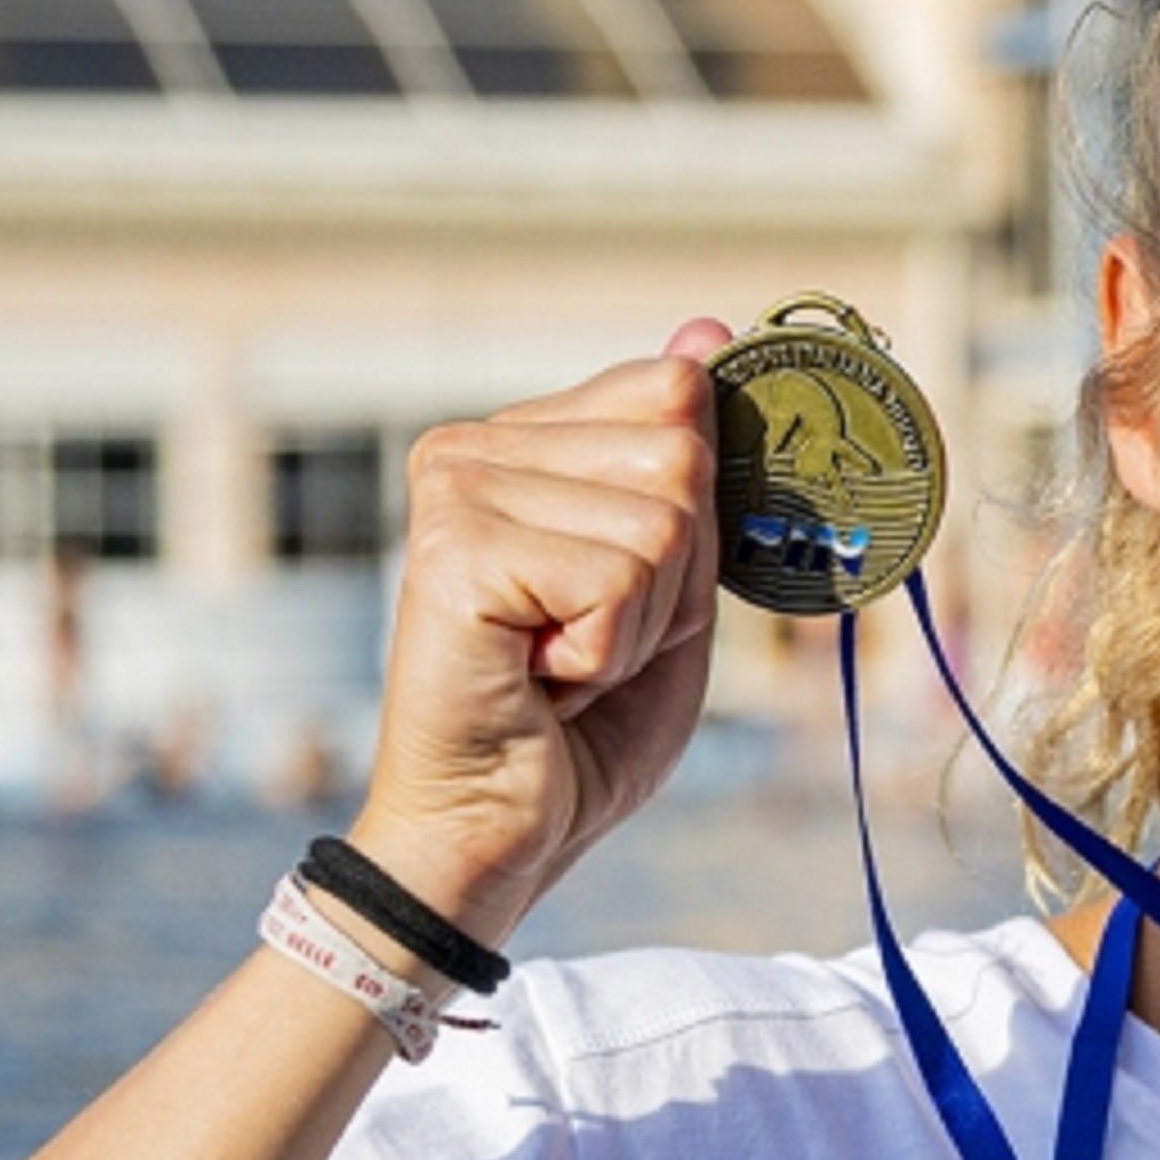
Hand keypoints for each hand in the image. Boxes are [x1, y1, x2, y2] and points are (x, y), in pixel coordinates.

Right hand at [344, 320, 734, 944]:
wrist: (500, 830)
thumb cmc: (584, 720)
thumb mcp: (671, 579)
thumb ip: (689, 463)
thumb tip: (708, 328)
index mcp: (518, 439)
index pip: (678, 396)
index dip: (692, 522)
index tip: (621, 591)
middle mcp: (469, 448)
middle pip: (681, 454)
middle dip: (672, 576)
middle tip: (587, 637)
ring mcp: (452, 493)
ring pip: (661, 523)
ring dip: (639, 622)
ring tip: (559, 662)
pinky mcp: (453, 553)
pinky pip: (620, 575)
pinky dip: (608, 650)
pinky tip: (539, 677)